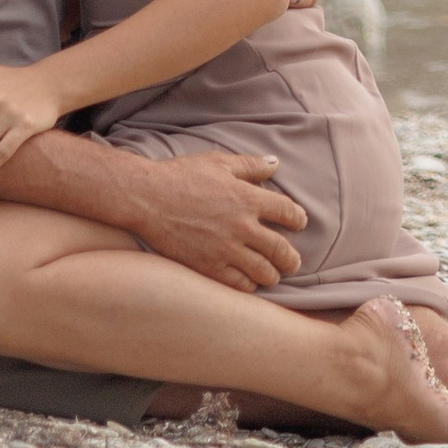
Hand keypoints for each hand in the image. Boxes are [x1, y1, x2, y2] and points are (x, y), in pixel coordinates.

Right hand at [128, 146, 307, 289]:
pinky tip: (249, 283)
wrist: (148, 199)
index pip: (286, 212)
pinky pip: (239, 285)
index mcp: (247, 197)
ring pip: (263, 271)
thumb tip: (275, 164)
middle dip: (291, 258)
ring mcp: (226, 250)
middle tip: (293, 261)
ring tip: (273, 274)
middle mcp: (242, 226)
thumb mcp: (219, 162)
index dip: (297, 218)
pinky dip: (249, 285)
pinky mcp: (209, 267)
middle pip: (280, 248)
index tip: (299, 223)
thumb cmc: (182, 176)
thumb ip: (250, 165)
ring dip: (272, 274)